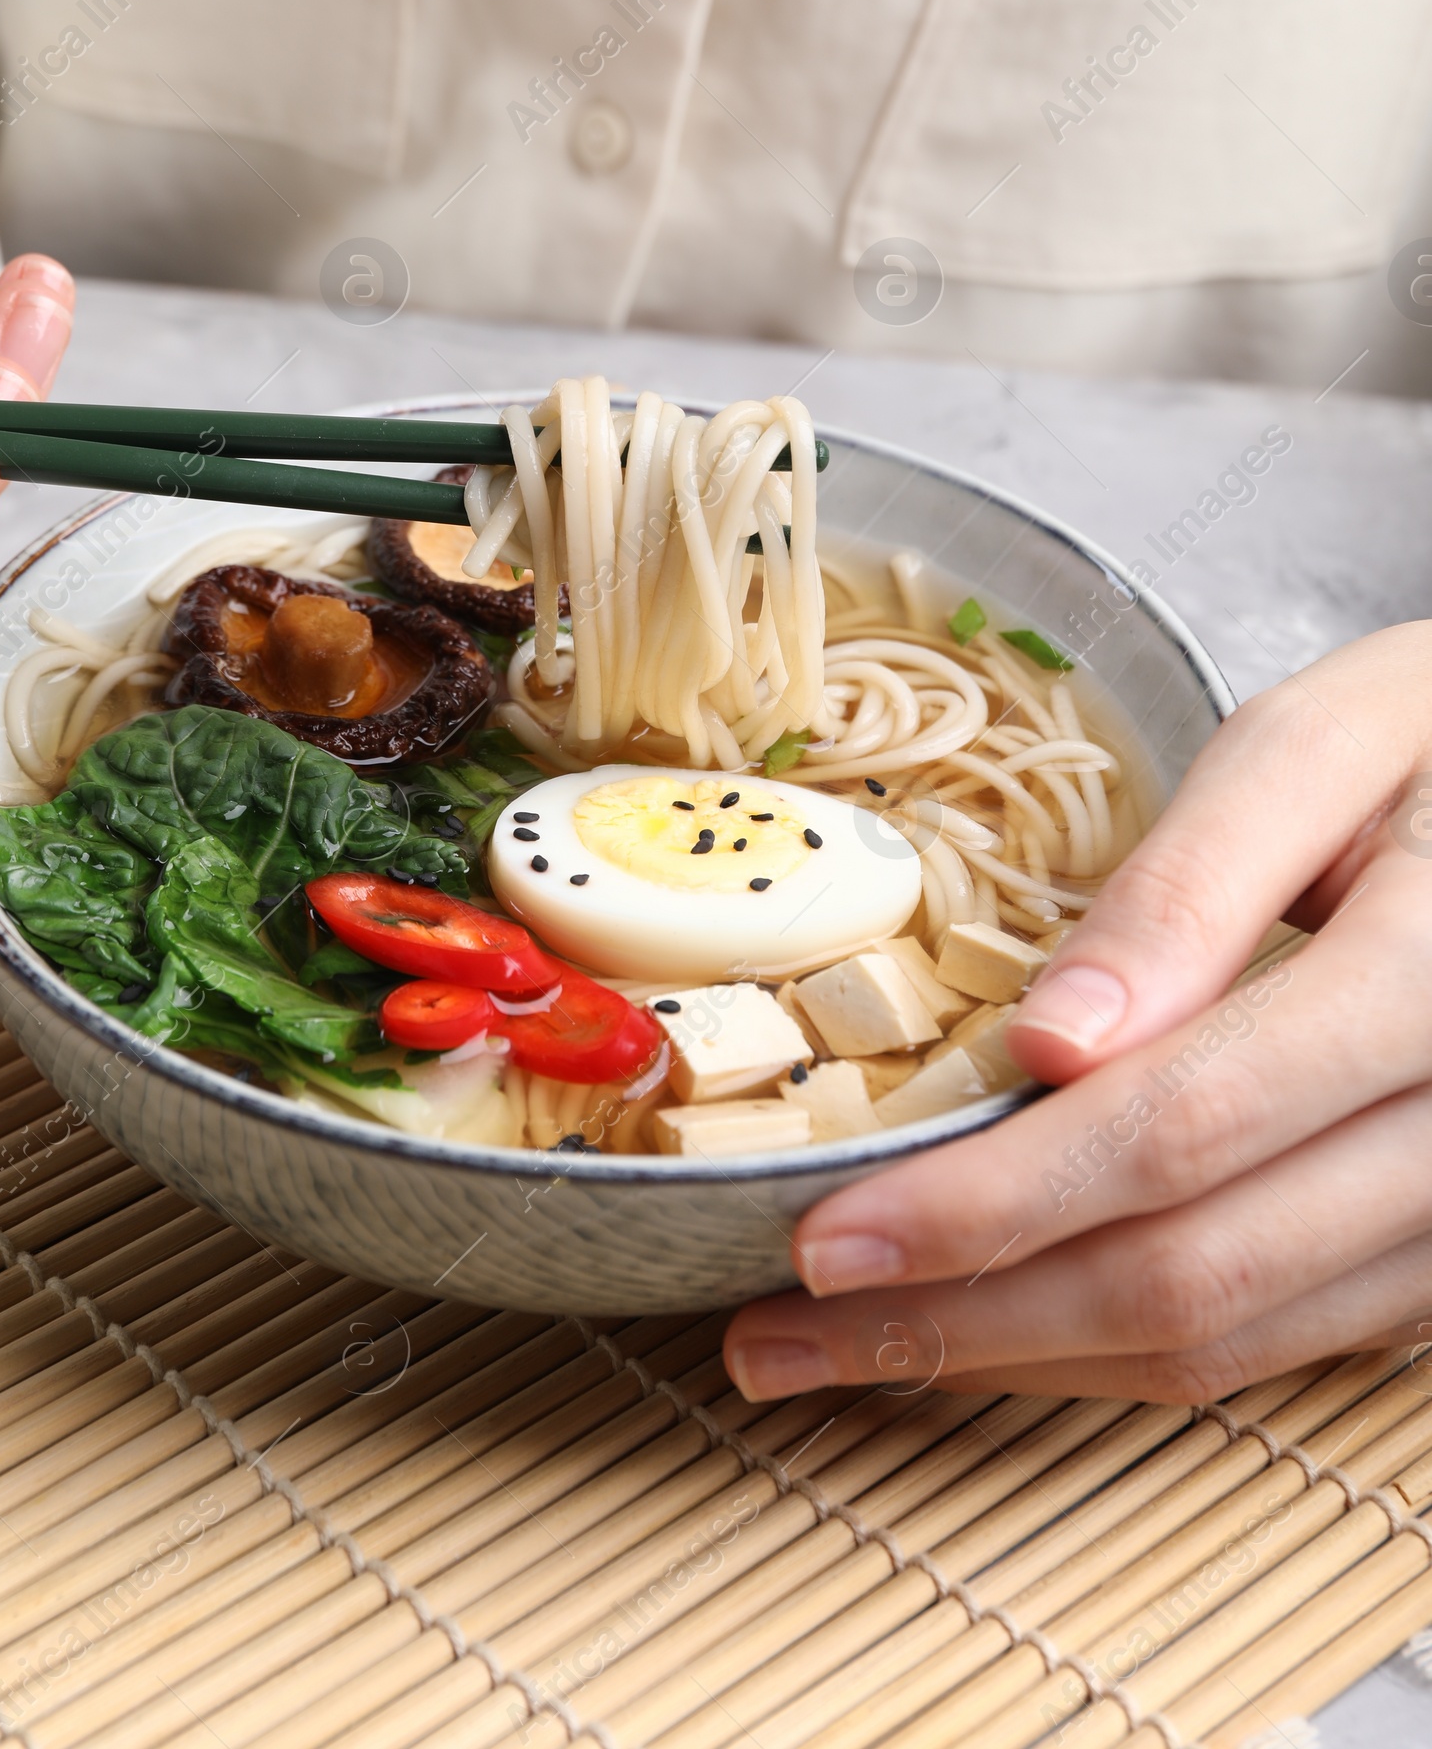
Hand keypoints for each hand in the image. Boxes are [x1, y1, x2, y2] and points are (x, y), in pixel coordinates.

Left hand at [725, 629, 1431, 1402]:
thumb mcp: (1329, 743)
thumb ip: (1196, 883)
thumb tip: (1053, 1044)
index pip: (1179, 1131)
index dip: (991, 1204)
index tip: (826, 1237)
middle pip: (1192, 1277)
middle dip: (966, 1320)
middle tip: (778, 1333)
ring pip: (1229, 1344)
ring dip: (1022, 1363)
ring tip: (845, 1349)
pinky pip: (1271, 1341)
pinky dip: (1113, 1346)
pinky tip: (994, 1324)